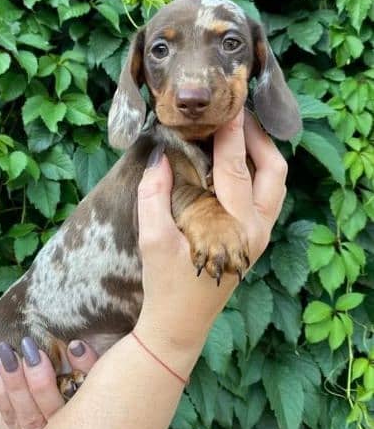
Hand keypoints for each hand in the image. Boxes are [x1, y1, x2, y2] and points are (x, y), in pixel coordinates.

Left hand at [0, 338, 97, 428]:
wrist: (41, 428)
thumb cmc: (67, 390)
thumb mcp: (81, 377)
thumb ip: (85, 363)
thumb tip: (80, 336)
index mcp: (85, 411)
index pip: (90, 392)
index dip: (85, 368)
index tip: (75, 345)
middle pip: (54, 411)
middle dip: (41, 382)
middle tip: (32, 351)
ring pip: (27, 415)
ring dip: (15, 383)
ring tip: (7, 354)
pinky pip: (7, 417)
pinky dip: (0, 391)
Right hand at [134, 108, 286, 364]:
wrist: (179, 323)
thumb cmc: (165, 285)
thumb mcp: (153, 239)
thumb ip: (154, 194)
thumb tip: (160, 154)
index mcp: (235, 229)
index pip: (235, 169)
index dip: (230, 134)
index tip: (226, 104)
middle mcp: (256, 230)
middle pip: (272, 170)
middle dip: (257, 137)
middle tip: (236, 111)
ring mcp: (260, 235)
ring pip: (275, 182)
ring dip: (261, 152)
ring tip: (238, 129)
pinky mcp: (254, 238)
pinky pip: (267, 194)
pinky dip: (257, 170)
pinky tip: (235, 159)